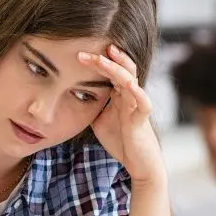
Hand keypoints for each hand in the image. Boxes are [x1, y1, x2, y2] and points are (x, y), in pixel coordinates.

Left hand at [79, 45, 166, 186]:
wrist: (138, 163)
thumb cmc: (121, 140)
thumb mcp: (99, 120)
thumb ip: (91, 106)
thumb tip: (72, 96)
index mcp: (120, 95)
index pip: (110, 71)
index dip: (96, 62)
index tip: (78, 55)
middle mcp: (130, 95)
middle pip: (121, 69)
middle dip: (104, 59)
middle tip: (85, 52)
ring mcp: (137, 105)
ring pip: (130, 80)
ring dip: (117, 68)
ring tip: (105, 58)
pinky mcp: (142, 120)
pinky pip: (143, 102)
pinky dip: (137, 92)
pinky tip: (128, 83)